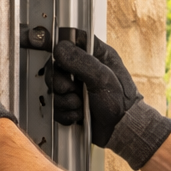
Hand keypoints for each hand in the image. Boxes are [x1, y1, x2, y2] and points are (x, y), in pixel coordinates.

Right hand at [46, 37, 170, 167]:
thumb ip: (81, 61)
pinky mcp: (70, 103)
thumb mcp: (103, 78)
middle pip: (55, 67)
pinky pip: (56, 106)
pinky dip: (66, 112)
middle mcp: (83, 68)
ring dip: (65, 100)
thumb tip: (60, 48)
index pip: (70, 40)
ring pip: (53, 88)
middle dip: (59, 82)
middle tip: (70, 89)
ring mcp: (75, 87)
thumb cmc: (122, 103)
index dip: (57, 45)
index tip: (48, 52)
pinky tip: (79, 114)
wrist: (122, 130)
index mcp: (95, 54)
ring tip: (80, 104)